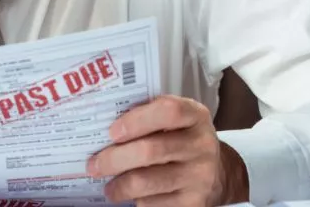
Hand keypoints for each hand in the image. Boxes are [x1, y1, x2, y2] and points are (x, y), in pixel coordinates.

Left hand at [87, 95, 249, 206]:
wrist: (216, 173)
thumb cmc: (181, 140)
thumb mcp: (175, 122)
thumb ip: (147, 117)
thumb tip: (101, 126)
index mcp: (195, 116)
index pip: (168, 111)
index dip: (136, 120)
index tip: (112, 132)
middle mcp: (201, 145)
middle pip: (150, 151)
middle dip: (114, 159)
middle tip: (94, 165)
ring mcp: (200, 176)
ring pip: (146, 182)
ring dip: (119, 186)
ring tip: (108, 187)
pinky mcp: (194, 203)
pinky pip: (155, 204)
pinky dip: (138, 202)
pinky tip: (133, 197)